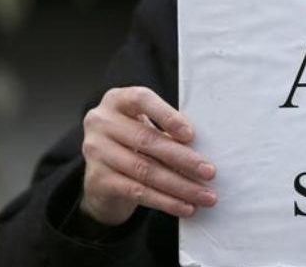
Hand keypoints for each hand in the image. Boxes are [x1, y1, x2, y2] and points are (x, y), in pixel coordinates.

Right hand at [80, 86, 216, 224]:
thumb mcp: (146, 125)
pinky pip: (137, 192)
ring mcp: (96, 151)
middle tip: (209, 172)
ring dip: (180, 186)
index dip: (167, 116)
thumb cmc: (135, 142)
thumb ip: (168, 129)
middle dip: (184, 159)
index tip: (190, 134)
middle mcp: (101, 122)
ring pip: (145, 170)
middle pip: (147, 140)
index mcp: (117, 100)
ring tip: (205, 196)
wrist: (103, 174)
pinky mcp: (98, 179)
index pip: (142, 99)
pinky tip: (185, 207)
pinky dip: (165, 201)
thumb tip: (203, 149)